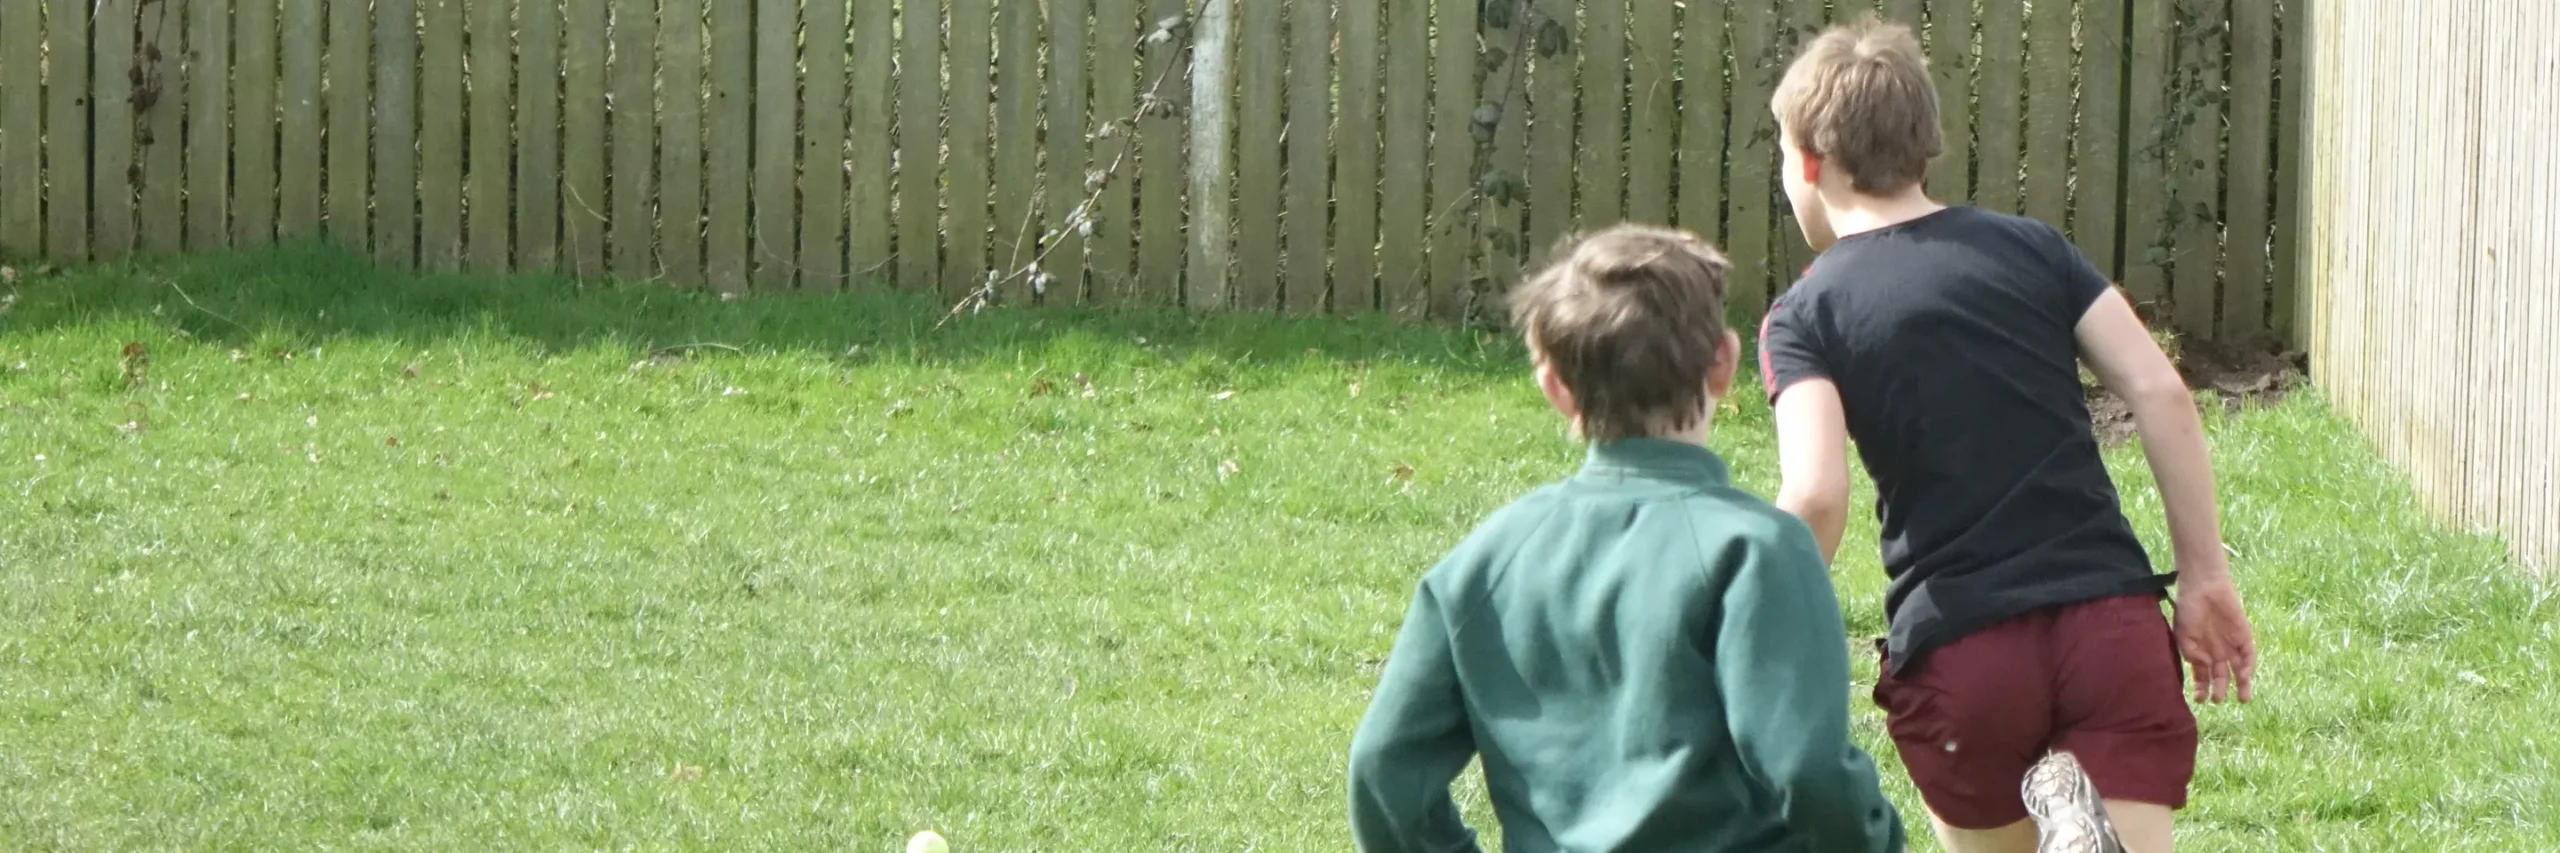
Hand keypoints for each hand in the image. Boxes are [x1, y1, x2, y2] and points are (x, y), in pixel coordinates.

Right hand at [2172, 571, 2255, 702]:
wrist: (2203, 588)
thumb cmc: (2188, 610)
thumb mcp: (2182, 635)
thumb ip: (2191, 654)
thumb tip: (2204, 666)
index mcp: (2200, 652)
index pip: (2202, 676)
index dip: (2201, 688)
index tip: (2200, 700)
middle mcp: (2216, 651)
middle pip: (2221, 676)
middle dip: (2220, 689)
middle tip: (2218, 700)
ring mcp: (2231, 645)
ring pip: (2239, 670)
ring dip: (2241, 685)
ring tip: (2243, 699)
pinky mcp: (2244, 637)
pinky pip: (2248, 656)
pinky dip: (2248, 667)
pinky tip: (2244, 676)